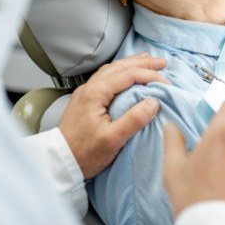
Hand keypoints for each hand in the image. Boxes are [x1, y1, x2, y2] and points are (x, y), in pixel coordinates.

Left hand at [59, 53, 168, 178]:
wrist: (59, 163)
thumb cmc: (85, 154)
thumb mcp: (112, 140)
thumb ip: (134, 120)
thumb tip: (153, 102)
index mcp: (96, 93)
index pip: (127, 75)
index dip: (149, 74)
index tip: (166, 81)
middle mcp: (90, 87)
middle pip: (120, 67)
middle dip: (143, 63)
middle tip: (163, 63)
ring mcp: (86, 92)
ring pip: (112, 69)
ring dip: (132, 64)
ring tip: (148, 61)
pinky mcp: (86, 99)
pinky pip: (107, 76)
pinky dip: (122, 71)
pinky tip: (127, 73)